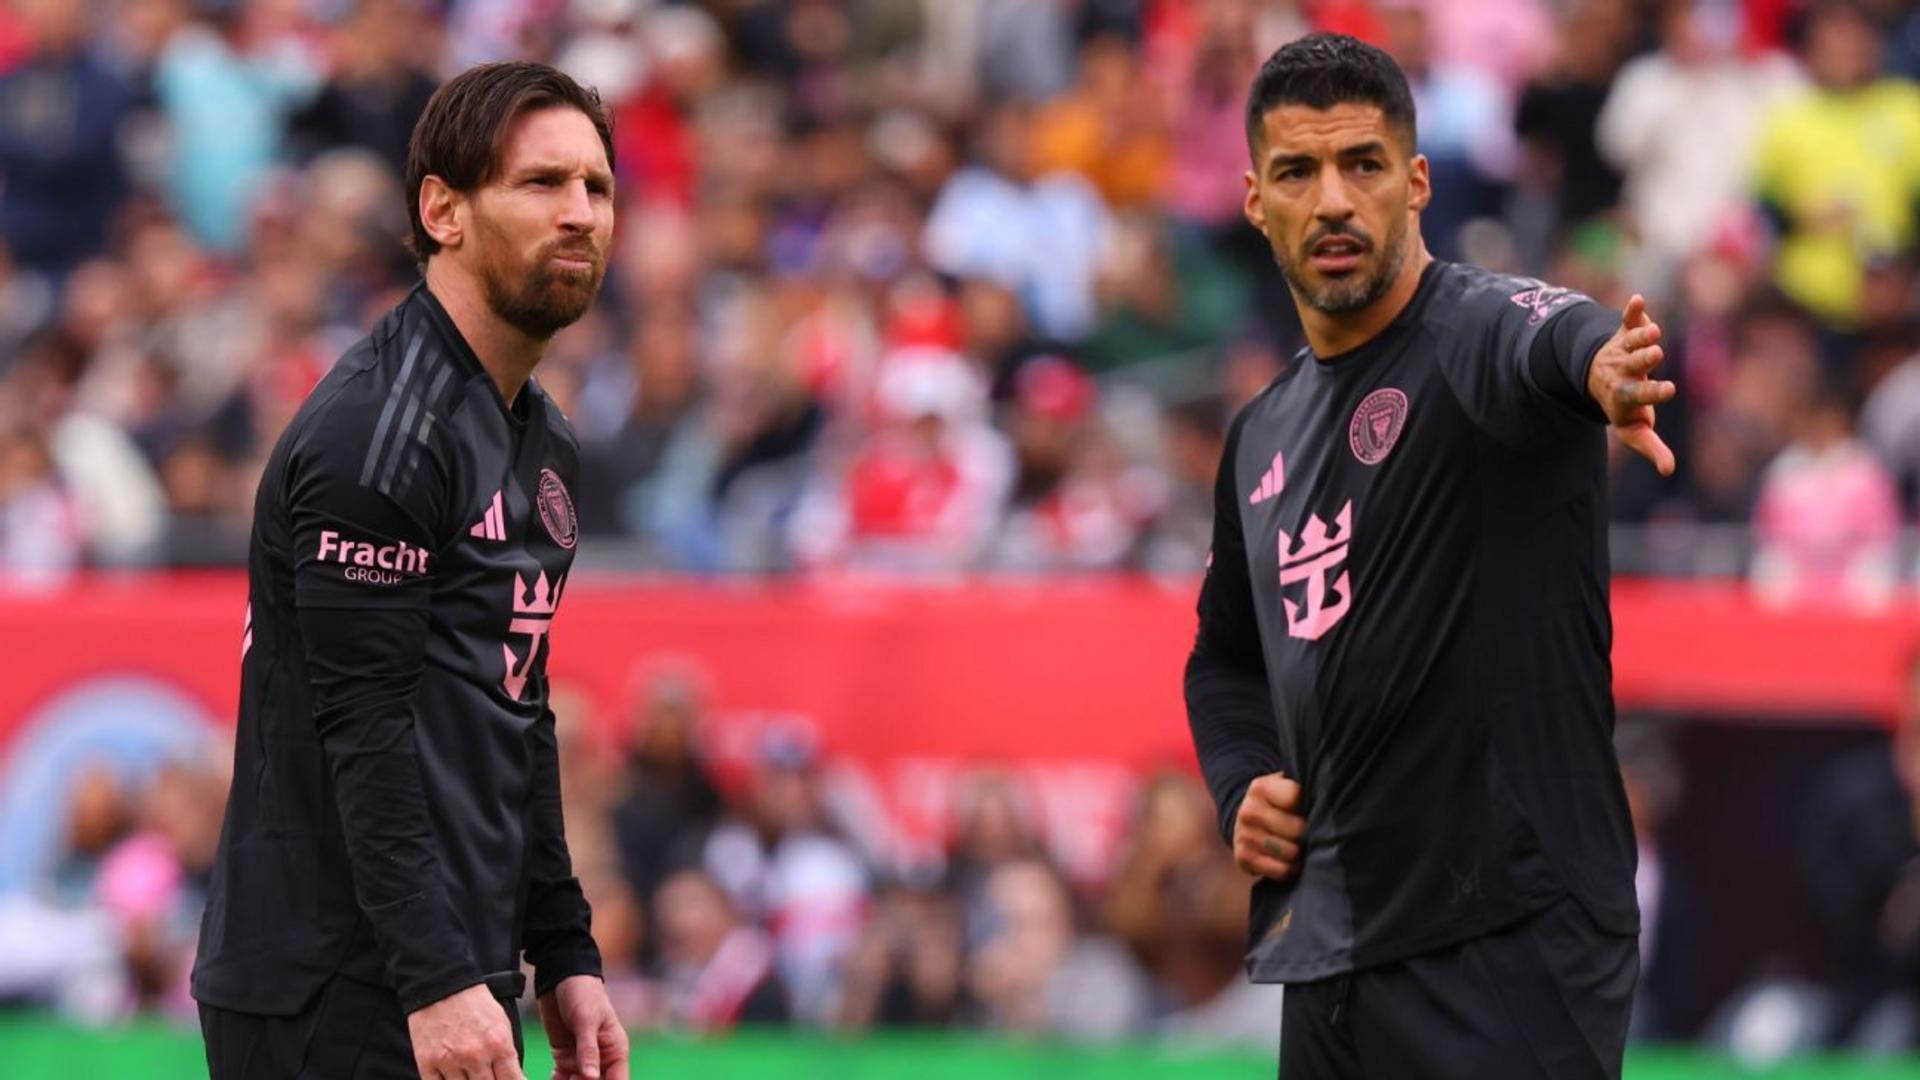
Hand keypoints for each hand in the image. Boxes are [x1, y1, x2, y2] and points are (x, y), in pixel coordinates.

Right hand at [407, 982, 522, 1079]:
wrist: (442, 985)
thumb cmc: (474, 1004)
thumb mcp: (501, 1024)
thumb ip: (506, 1053)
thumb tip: (511, 1077)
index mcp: (497, 1044)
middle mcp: (475, 1056)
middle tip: (487, 1075)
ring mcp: (450, 1061)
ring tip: (470, 1075)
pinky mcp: (427, 1063)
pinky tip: (452, 1078)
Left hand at [538, 974, 628, 1079]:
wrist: (560, 977)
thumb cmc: (583, 992)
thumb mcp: (586, 1020)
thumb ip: (589, 1050)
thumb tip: (592, 1078)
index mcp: (615, 1050)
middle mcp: (601, 1058)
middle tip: (570, 1079)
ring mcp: (581, 1059)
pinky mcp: (564, 1056)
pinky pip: (561, 1079)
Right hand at [1232, 772, 1304, 880]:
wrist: (1249, 820)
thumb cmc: (1279, 803)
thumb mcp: (1287, 786)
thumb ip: (1303, 788)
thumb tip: (1329, 803)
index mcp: (1261, 787)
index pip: (1294, 797)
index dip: (1309, 805)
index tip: (1313, 808)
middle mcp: (1248, 810)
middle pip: (1296, 829)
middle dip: (1308, 833)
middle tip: (1311, 832)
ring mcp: (1243, 835)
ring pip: (1290, 852)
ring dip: (1301, 853)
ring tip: (1302, 846)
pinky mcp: (1243, 858)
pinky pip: (1280, 870)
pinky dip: (1291, 869)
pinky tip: (1293, 861)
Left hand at [1587, 294, 1676, 475]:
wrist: (1598, 378)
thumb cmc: (1625, 407)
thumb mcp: (1634, 430)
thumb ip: (1650, 447)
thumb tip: (1668, 470)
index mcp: (1625, 395)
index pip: (1638, 394)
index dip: (1652, 392)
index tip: (1670, 389)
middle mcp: (1622, 372)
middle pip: (1631, 364)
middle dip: (1643, 359)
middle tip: (1656, 353)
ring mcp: (1622, 351)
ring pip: (1630, 342)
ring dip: (1641, 336)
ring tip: (1652, 330)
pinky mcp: (1624, 332)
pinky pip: (1626, 320)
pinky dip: (1632, 310)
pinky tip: (1638, 299)